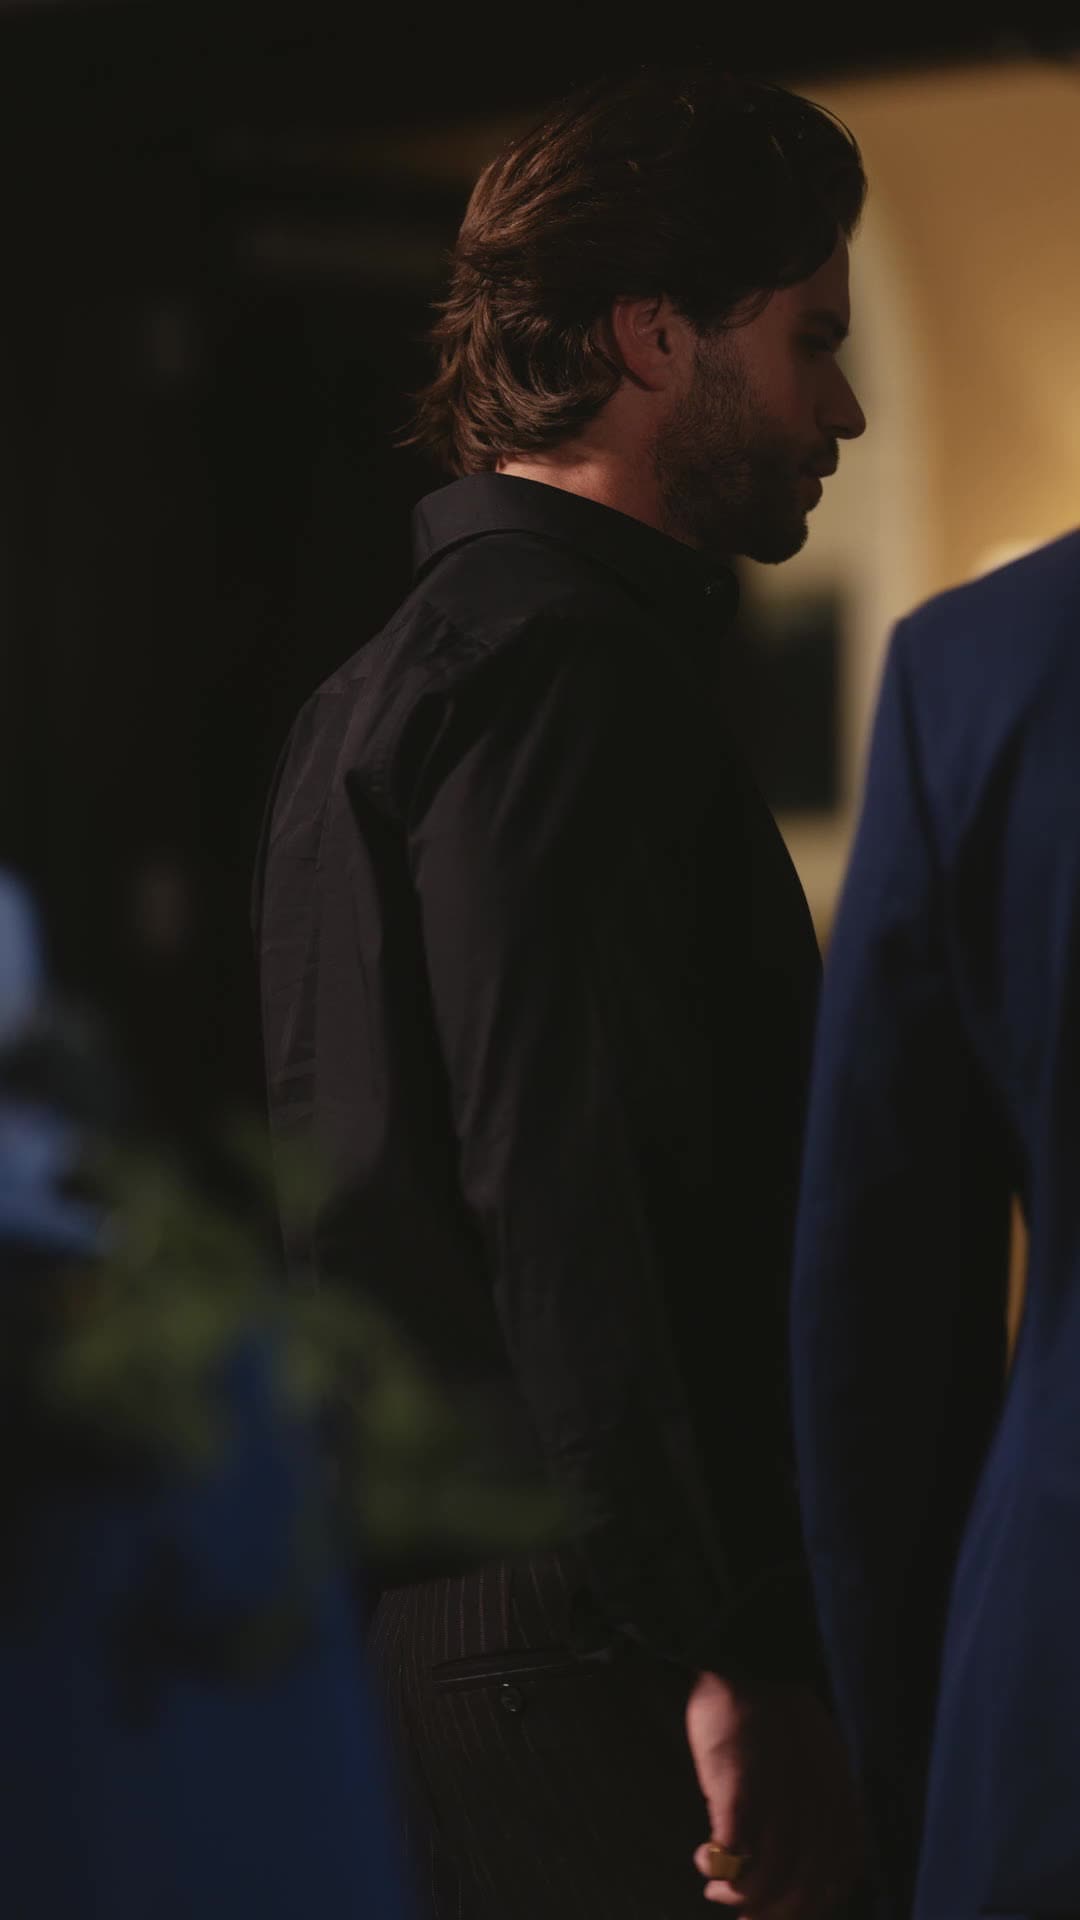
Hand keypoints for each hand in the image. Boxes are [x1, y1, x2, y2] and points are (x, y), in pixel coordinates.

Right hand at [686, 1671, 863, 1917]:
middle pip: (806, 1882)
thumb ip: (818, 1792)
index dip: (817, 1899)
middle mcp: (815, 1796)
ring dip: (740, 1897)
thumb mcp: (810, 1745)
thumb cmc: (764, 1702)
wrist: (733, 1656)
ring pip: (769, 1879)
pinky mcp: (737, 1788)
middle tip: (748, 1916)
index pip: (844, 1865)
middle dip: (777, 1912)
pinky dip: (718, 1869)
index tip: (788, 1908)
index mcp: (836, 1784)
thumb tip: (805, 1853)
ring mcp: (777, 1793)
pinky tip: (704, 1859)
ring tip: (719, 1891)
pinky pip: (733, 1854)